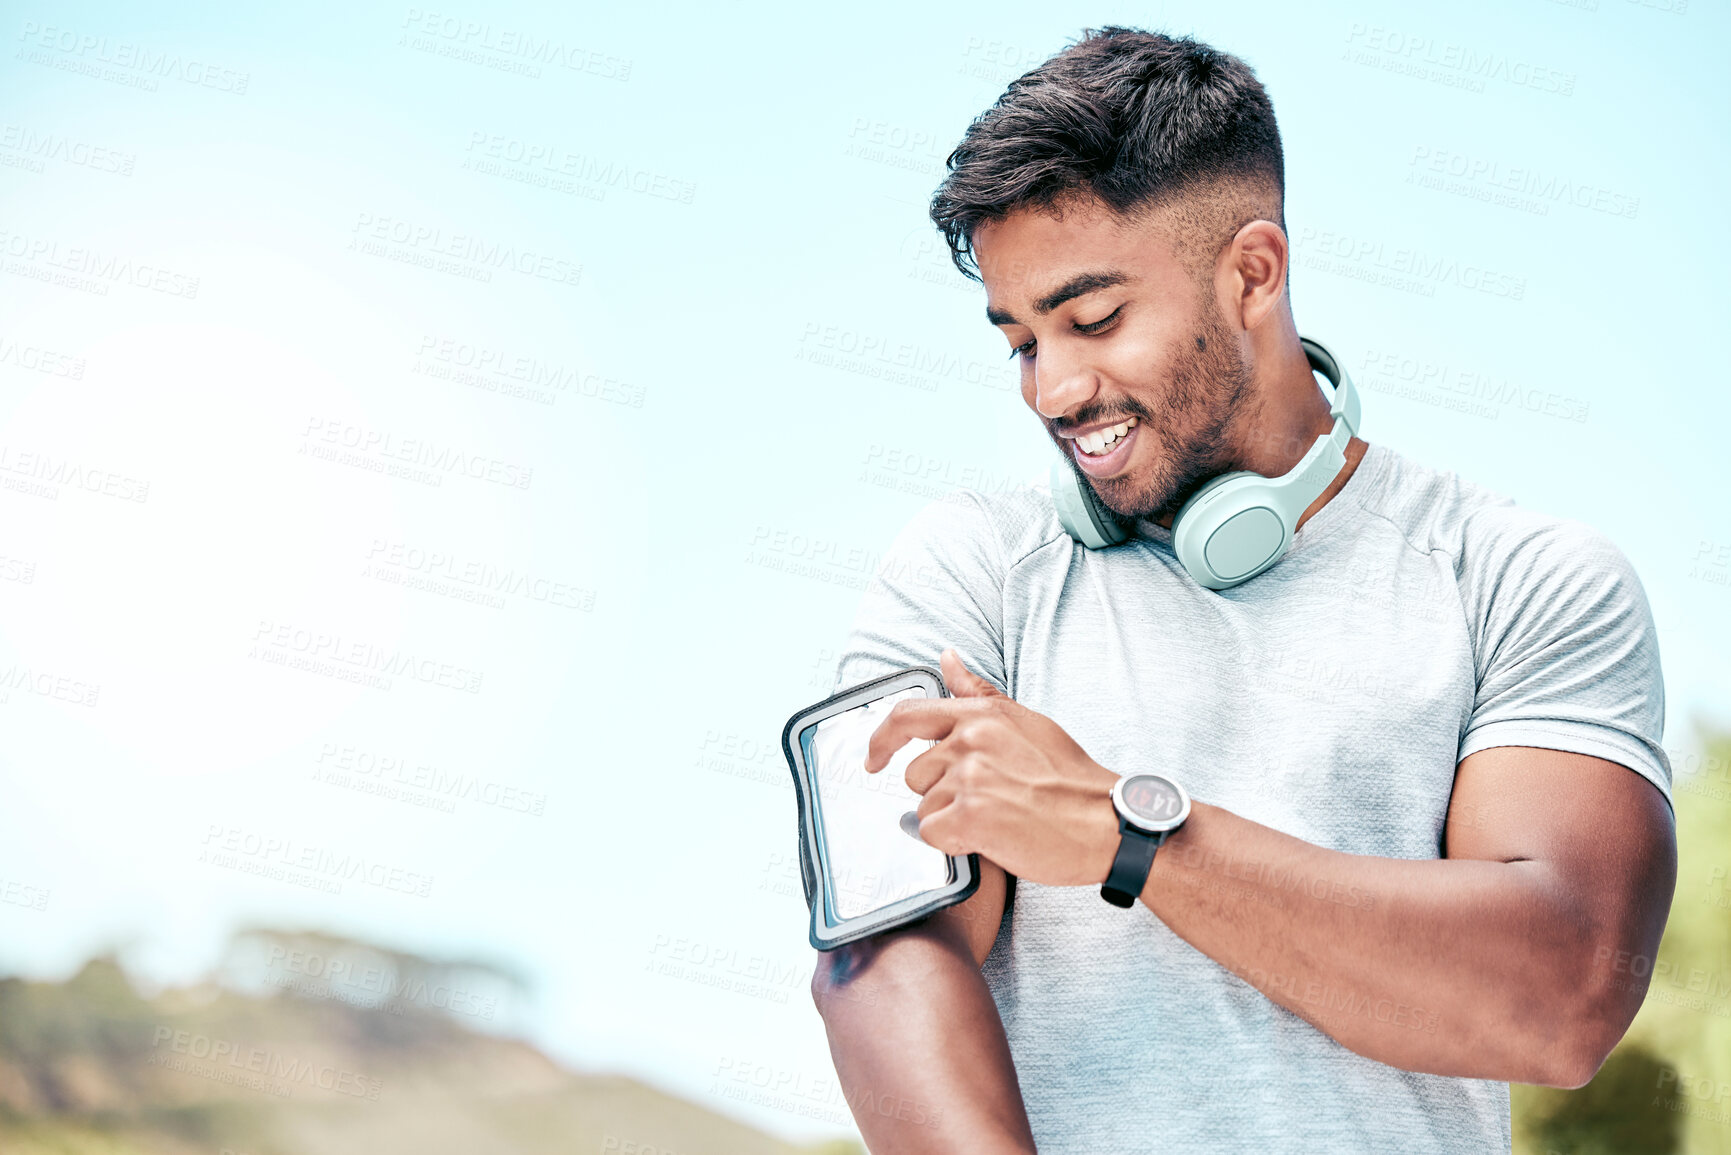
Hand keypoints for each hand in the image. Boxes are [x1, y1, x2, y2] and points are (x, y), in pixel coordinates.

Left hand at [864, 648, 1120, 887]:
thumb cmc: (1070, 778)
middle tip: (987, 802)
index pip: (906, 715)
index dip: (879, 739)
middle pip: (914, 775)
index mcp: (981, 715)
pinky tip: (988, 838)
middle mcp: (970, 740)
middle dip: (939, 795)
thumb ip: (977, 692)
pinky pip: (931, 834)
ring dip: (950, 820)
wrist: (1103, 822)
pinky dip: (953, 843)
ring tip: (996, 819)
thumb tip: (947, 656)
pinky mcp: (971, 816)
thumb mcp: (1025, 720)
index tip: (872, 759)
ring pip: (923, 808)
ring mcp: (969, 777)